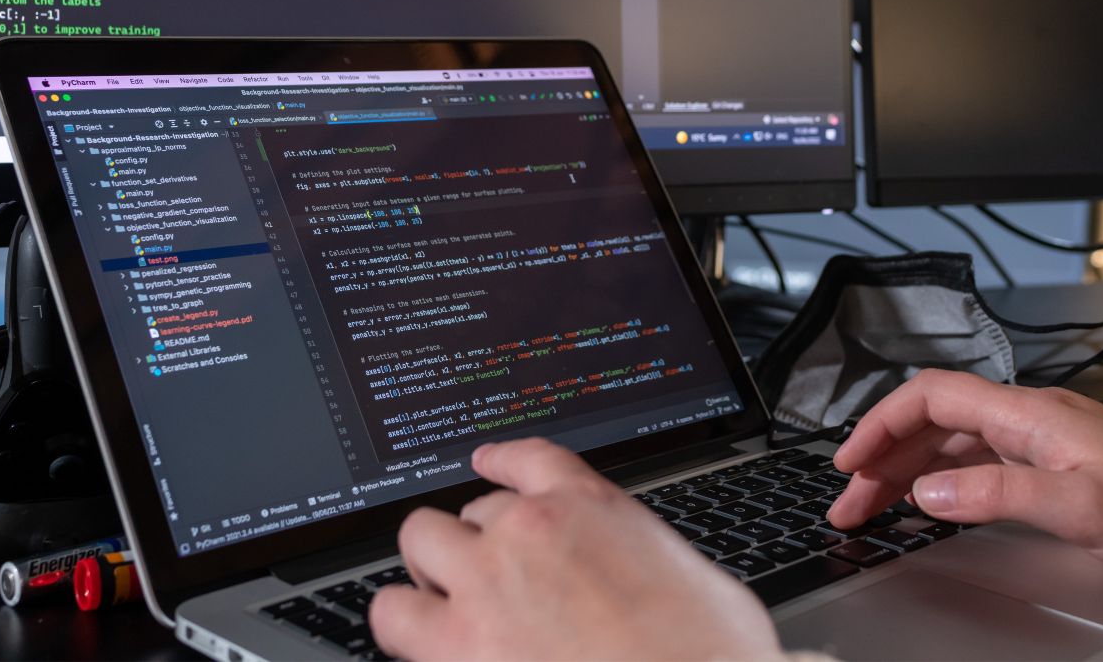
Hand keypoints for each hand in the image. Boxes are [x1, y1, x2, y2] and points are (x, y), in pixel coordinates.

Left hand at [369, 437, 781, 660]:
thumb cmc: (711, 654)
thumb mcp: (698, 582)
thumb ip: (648, 563)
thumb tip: (645, 582)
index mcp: (594, 507)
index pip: (532, 460)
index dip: (503, 463)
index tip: (490, 463)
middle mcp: (531, 530)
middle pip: (473, 506)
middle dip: (476, 537)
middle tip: (484, 571)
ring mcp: (486, 581)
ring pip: (420, 539)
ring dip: (431, 567)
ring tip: (439, 599)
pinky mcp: (454, 643)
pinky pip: (391, 610)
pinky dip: (400, 621)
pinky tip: (410, 627)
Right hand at [827, 369, 1102, 569]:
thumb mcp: (1076, 505)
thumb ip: (996, 495)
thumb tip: (929, 493)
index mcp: (1028, 412)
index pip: (933, 397)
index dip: (882, 422)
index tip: (852, 460)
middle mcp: (1026, 419)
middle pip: (932, 424)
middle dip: (882, 458)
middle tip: (850, 502)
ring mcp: (1034, 442)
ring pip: (948, 446)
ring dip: (903, 473)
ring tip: (871, 507)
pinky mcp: (1044, 467)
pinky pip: (972, 464)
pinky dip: (936, 482)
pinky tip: (922, 503)